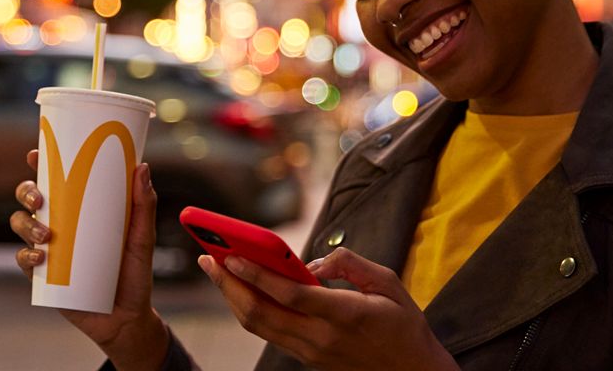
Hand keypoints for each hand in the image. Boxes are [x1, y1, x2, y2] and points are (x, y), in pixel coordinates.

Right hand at [10, 150, 168, 370]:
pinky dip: (26, 257)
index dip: (40, 162)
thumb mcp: (142, 238)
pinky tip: (40, 258)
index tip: (36, 153)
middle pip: (30, 198)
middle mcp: (60, 224)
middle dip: (26, 191)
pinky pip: (24, 261)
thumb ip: (143, 205)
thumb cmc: (134, 273)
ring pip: (20, 225)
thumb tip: (142, 166)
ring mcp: (49, 249)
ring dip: (25, 223)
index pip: (55, 178)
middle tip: (40, 198)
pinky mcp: (43, 277)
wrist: (127, 317)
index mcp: (80, 208)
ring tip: (45, 234)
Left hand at [200, 247, 456, 370]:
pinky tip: (240, 291)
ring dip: (232, 298)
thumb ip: (349, 264)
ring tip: (216, 272)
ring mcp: (312, 352)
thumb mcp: (389, 282)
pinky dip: (249, 311)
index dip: (257, 275)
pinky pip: (270, 334)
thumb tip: (312, 262)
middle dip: (230, 284)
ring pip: (259, 326)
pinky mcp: (308, 358)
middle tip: (208, 258)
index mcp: (345, 314)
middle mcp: (322, 337)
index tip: (231, 255)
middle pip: (262, 312)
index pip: (290, 295)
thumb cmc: (404, 324)